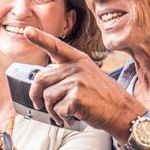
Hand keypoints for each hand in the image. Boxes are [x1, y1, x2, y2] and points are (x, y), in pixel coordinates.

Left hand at [24, 27, 142, 140]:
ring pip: (48, 97)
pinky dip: (63, 118)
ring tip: (65, 114)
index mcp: (79, 60)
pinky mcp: (77, 97)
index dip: (40, 38)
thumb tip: (43, 86)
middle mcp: (77, 67)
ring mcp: (77, 81)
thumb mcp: (88, 77)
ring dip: (53, 111)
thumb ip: (68, 75)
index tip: (27, 31)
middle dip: (36, 96)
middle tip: (38, 105)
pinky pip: (57, 110)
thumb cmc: (103, 98)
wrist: (122, 112)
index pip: (56, 46)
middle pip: (41, 79)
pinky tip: (74, 117)